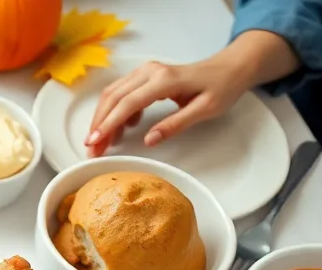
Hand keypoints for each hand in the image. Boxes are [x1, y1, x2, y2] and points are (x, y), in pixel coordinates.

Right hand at [85, 58, 248, 157]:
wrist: (230, 67)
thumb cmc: (221, 87)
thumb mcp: (205, 110)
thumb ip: (175, 124)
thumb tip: (148, 141)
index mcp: (163, 80)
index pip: (127, 103)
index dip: (109, 124)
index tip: (95, 142)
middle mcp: (150, 72)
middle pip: (113, 97)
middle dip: (99, 124)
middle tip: (91, 150)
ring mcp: (146, 71)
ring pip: (113, 94)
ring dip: (102, 118)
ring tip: (100, 143)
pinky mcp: (146, 75)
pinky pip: (121, 92)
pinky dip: (114, 111)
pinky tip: (122, 128)